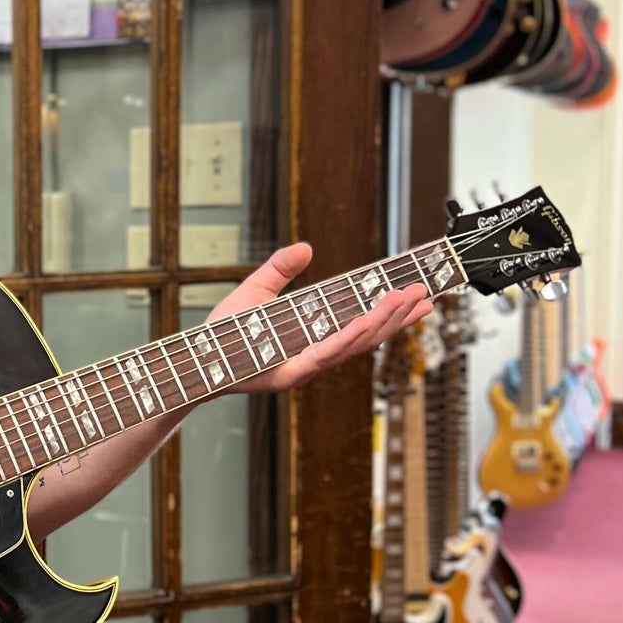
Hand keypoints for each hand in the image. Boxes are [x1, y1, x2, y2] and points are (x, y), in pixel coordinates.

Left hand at [209, 242, 431, 396]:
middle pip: (368, 336)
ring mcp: (307, 366)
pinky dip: (348, 339)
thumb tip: (305, 247)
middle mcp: (317, 354)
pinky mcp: (291, 375)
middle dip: (398, 316)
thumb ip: (281, 268)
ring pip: (355, 345)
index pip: (363, 324)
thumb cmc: (225, 330)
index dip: (393, 313)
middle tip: (425, 294)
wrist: (196, 357)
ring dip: (383, 323)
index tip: (420, 297)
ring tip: (407, 301)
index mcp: (315, 336)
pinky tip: (368, 322)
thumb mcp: (257, 289)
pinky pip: (326, 355)